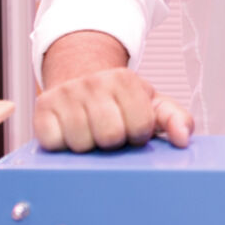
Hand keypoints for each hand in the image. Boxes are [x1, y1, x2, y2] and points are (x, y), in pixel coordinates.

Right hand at [34, 67, 192, 151]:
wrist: (79, 77)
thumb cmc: (119, 101)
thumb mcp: (152, 104)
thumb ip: (176, 119)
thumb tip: (183, 139)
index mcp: (125, 80)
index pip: (140, 126)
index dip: (138, 136)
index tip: (133, 130)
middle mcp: (93, 82)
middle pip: (109, 136)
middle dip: (113, 142)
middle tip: (110, 134)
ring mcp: (65, 94)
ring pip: (81, 143)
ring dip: (88, 147)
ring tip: (91, 134)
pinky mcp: (41, 109)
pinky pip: (53, 143)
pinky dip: (62, 146)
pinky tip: (69, 136)